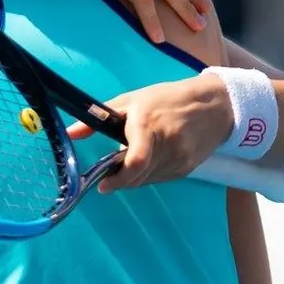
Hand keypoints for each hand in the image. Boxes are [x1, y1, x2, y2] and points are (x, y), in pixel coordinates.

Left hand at [66, 75, 234, 192]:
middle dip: (120, 178)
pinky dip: (148, 175)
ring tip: (130, 160)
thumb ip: (99, 119)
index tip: (102, 184)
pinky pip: (159, 179)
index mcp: (149, 126)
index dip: (118, 178)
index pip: (136, 161)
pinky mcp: (186, 170)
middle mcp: (166, 146)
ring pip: (147, 181)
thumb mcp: (131, 100)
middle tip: (110, 171)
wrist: (213, 106)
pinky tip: (149, 160)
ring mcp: (179, 160)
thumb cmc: (166, 99)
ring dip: (133, 177)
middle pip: (137, 176)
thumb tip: (70, 133)